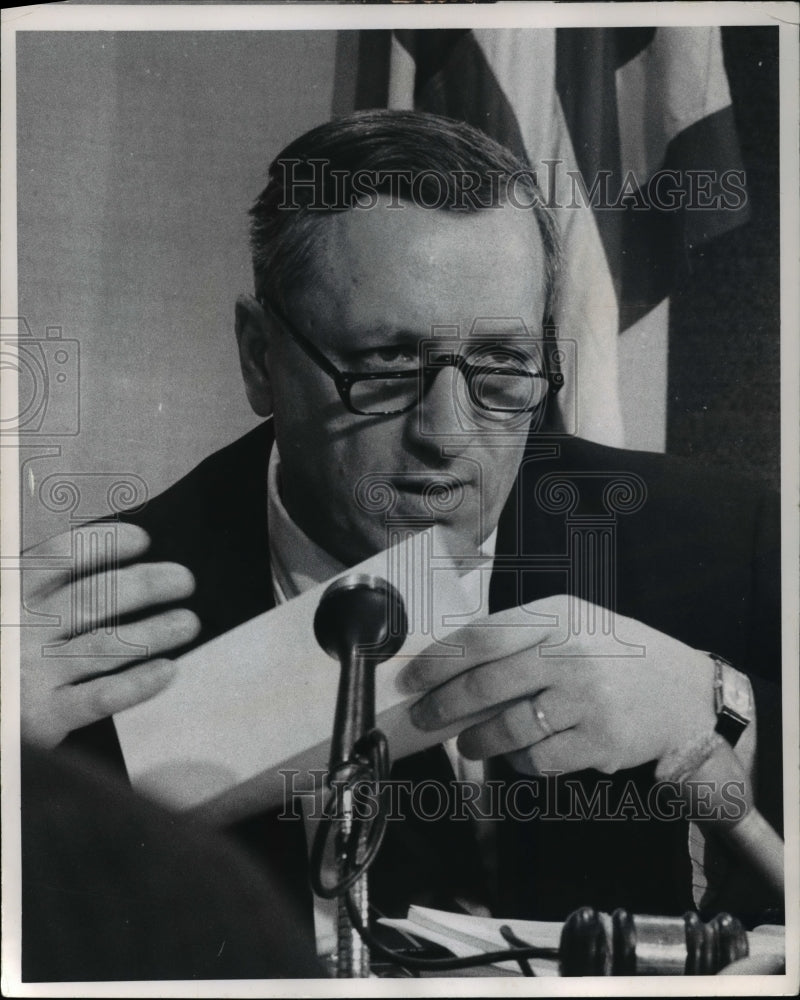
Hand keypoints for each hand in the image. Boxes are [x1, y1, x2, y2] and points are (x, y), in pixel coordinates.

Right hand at [21, 523, 199, 747]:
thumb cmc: (10, 649)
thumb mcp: (15, 607)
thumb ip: (49, 588)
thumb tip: (124, 569)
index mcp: (12, 594)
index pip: (59, 556)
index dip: (105, 543)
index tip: (143, 540)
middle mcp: (20, 629)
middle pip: (92, 598)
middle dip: (145, 585)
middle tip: (183, 581)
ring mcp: (31, 672)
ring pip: (104, 645)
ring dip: (153, 632)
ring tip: (187, 623)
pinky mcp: (42, 715)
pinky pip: (99, 697)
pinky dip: (137, 683)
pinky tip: (166, 670)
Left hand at [399, 595, 715, 774]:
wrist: (684, 691)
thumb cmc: (613, 654)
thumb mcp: (571, 625)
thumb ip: (518, 638)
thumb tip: (448, 667)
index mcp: (557, 616)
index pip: (481, 637)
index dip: (438, 661)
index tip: (410, 679)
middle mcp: (571, 653)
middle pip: (485, 684)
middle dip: (443, 706)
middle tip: (424, 717)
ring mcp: (587, 699)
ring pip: (508, 728)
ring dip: (476, 740)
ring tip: (469, 743)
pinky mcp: (600, 742)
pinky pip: (539, 760)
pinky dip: (520, 762)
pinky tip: (520, 755)